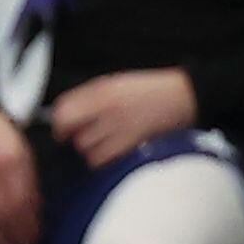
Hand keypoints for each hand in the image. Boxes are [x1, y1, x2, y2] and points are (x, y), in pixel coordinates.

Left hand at [49, 66, 196, 166]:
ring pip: (83, 146)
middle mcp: (106, 107)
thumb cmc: (152, 91)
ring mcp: (117, 125)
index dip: (58, 121)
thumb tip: (65, 113)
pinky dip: (102, 159)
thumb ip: (90, 97)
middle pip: (68, 129)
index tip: (62, 128)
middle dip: (70, 136)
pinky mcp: (129, 142)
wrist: (185, 95)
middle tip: (78, 137)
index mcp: (102, 90)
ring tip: (104, 142)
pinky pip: (101, 159)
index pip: (62, 108)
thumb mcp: (117, 83)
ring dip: (88, 148)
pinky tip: (113, 151)